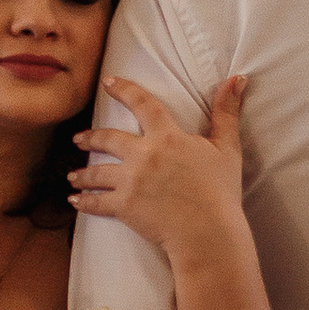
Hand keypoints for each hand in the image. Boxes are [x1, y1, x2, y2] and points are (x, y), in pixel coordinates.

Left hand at [69, 74, 248, 260]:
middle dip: (91, 138)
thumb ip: (227, 112)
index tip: (108, 82)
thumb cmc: (220, 191)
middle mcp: (143, 155)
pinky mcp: (123, 207)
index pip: (142, 104)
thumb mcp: (227, 147)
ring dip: (81, 174)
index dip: (124, 90)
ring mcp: (130, 181)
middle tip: (79, 138)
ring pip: (96, 173)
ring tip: (72, 176)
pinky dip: (84, 202)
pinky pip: (96, 203)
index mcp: (167, 137)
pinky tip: (74, 201)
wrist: (207, 230)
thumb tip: (237, 78)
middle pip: (108, 139)